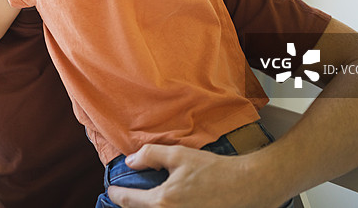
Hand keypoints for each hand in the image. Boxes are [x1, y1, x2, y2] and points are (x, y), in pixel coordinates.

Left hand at [107, 144, 273, 207]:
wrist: (245, 186)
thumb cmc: (214, 170)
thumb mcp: (179, 155)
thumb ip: (150, 155)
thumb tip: (131, 161)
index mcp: (163, 201)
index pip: (128, 201)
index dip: (116, 194)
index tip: (111, 189)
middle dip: (130, 204)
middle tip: (125, 196)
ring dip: (146, 207)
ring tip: (142, 199)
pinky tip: (163, 203)